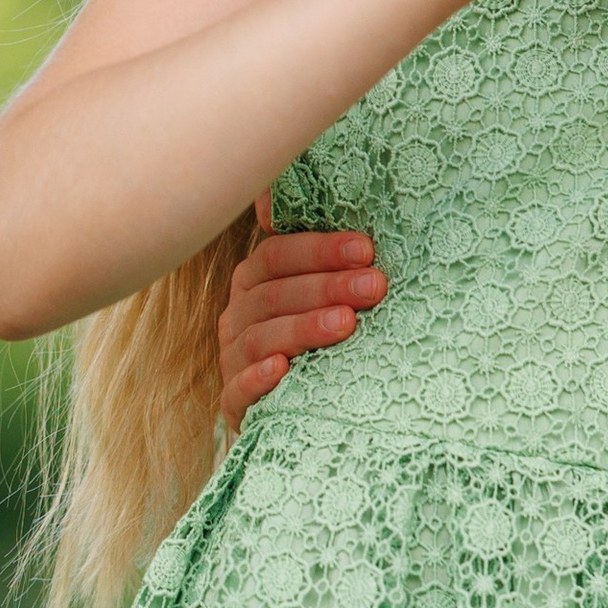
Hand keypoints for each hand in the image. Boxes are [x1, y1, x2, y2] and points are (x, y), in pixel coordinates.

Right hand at [218, 203, 389, 412]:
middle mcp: (238, 314)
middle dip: (328, 287)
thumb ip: (317, 254)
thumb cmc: (316, 334)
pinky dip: (258, 378)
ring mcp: (232, 358)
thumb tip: (277, 203)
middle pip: (276, 294)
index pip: (278, 255)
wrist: (295, 404)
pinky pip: (239, 388)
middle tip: (374, 286)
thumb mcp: (318, 292)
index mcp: (254, 279)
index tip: (366, 250)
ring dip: (304, 327)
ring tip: (346, 323)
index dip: (321, 250)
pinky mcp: (233, 401)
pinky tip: (282, 369)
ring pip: (261, 337)